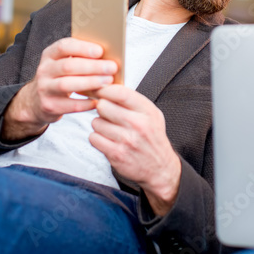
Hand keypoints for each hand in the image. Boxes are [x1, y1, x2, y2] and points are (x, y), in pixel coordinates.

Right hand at [1, 38, 116, 141]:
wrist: (37, 101)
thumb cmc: (61, 78)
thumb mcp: (63, 64)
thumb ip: (80, 58)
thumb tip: (109, 54)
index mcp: (49, 55)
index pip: (63, 46)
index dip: (82, 48)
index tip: (100, 51)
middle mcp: (44, 70)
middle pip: (68, 66)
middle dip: (92, 66)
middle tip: (112, 68)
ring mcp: (44, 89)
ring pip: (67, 84)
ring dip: (90, 82)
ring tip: (108, 81)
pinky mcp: (48, 106)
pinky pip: (70, 105)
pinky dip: (86, 103)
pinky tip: (98, 101)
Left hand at [90, 85, 181, 216]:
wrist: (160, 167)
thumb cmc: (151, 137)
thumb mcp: (151, 114)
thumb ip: (131, 100)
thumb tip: (106, 86)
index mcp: (147, 111)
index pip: (120, 92)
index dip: (105, 89)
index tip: (100, 91)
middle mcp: (138, 124)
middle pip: (103, 106)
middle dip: (102, 109)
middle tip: (108, 114)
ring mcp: (127, 140)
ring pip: (96, 122)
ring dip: (100, 125)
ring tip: (111, 130)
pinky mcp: (116, 154)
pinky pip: (94, 138)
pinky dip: (97, 139)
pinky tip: (107, 140)